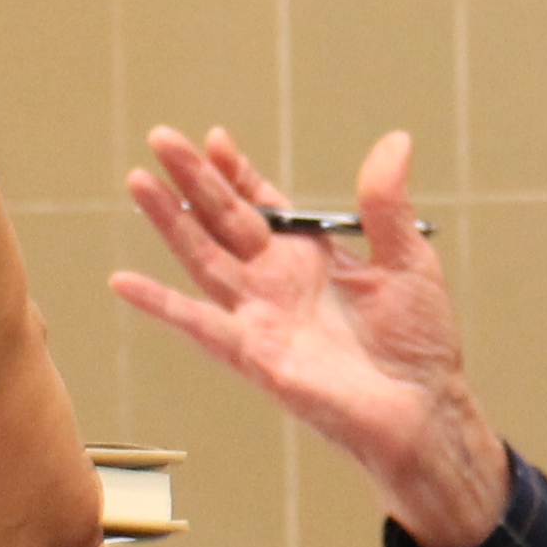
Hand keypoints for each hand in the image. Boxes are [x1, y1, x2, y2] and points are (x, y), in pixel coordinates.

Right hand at [111, 126, 510, 546]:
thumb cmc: (418, 342)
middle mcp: (276, 282)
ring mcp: (259, 316)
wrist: (422, 408)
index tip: (215, 138)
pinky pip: (200, 325)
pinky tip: (124, 280)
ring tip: (139, 181)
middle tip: (162, 137)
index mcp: (309, 256)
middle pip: (223, 220)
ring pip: (203, 258)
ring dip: (170, 221)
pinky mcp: (254, 354)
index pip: (260, 205)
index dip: (236, 172)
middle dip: (193, 180)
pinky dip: (161, 304)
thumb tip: (395, 141)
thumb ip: (386, 203)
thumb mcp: (406, 259)